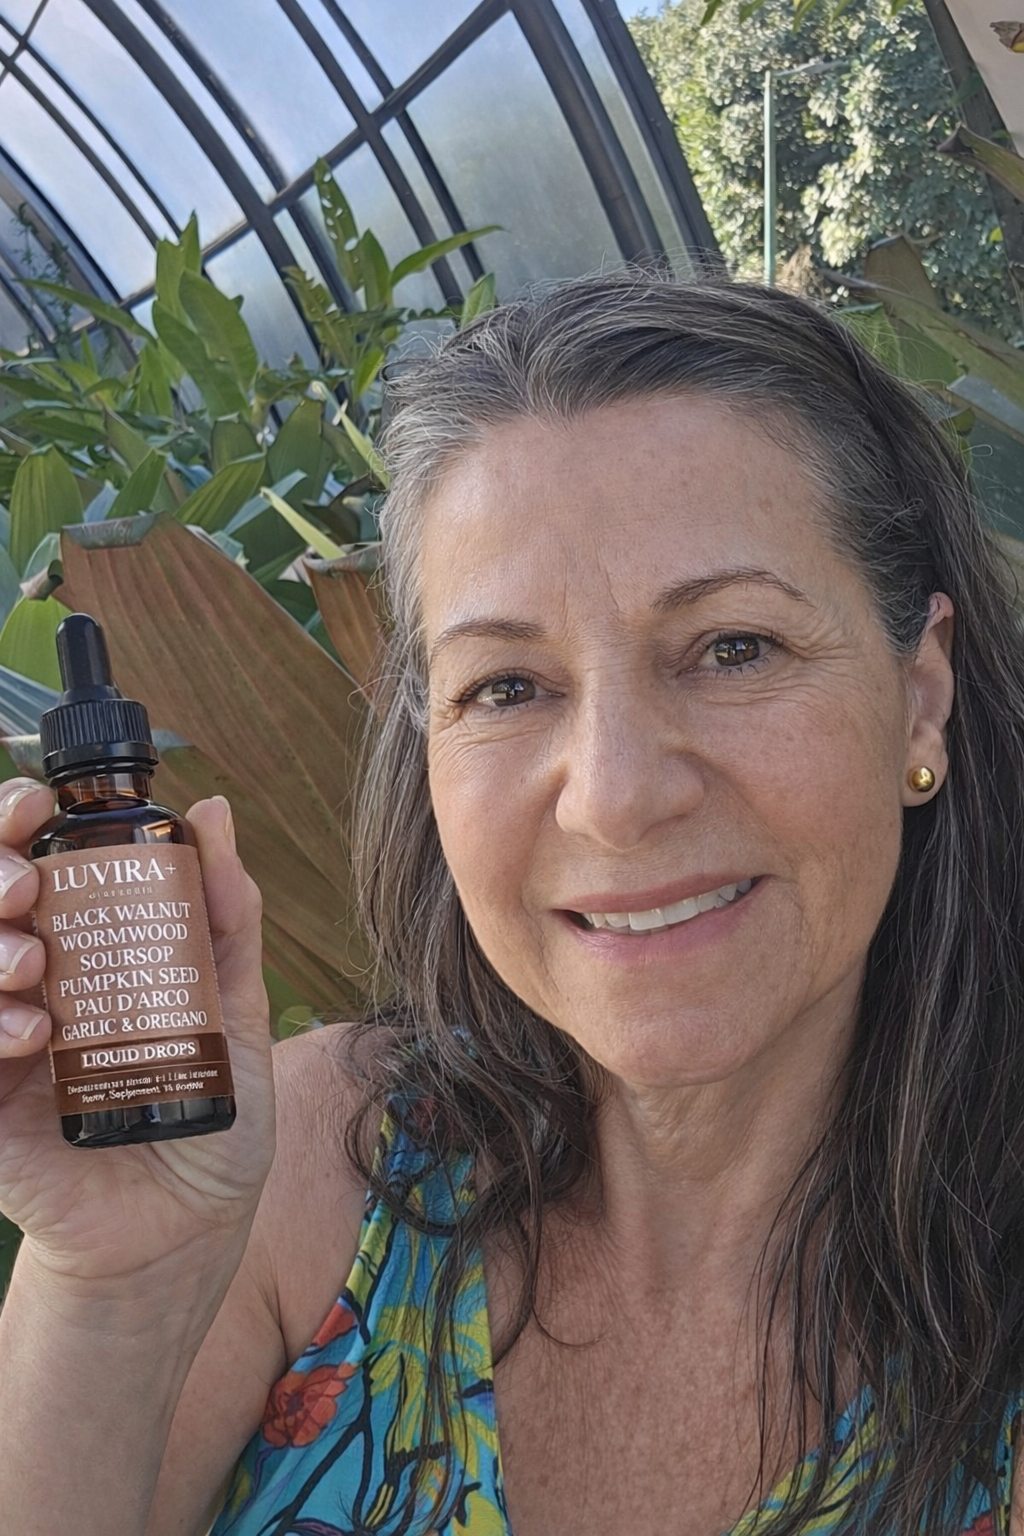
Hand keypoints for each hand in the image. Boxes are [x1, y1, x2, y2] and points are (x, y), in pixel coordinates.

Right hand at [0, 781, 274, 1287]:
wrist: (190, 1228)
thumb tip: (212, 813)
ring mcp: (5, 1042)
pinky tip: (30, 1031)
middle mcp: (37, 985)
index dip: (18, 823)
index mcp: (89, 951)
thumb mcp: (236, 1009)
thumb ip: (226, 916)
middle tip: (24, 884)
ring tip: (36, 964)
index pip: (35, 866)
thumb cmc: (213, 1116)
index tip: (40, 805)